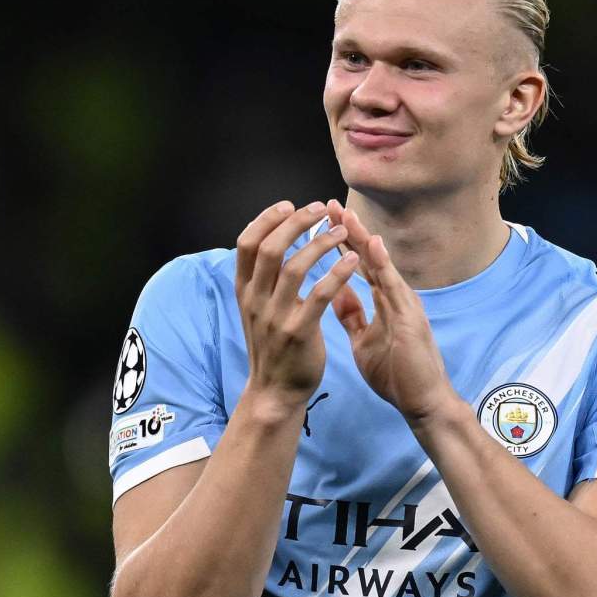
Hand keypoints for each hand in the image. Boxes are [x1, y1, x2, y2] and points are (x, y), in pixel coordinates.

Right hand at [235, 201, 360, 415]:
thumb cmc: (273, 345)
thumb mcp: (258, 309)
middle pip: (270, 248)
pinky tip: (352, 261)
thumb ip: (264, 279)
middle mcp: (255, 301)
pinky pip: (320, 295)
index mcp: (244, 291)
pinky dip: (337, 273)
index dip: (266, 219)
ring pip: (294, 267)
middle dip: (296, 222)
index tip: (288, 205)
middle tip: (320, 209)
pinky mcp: (298, 333)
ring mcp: (275, 317)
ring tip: (342, 232)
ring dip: (320, 243)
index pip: (247, 243)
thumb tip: (275, 241)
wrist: (275, 391)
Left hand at [326, 200, 460, 425]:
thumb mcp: (364, 340)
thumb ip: (353, 316)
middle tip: (329, 204)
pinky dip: (383, 265)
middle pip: (369, 257)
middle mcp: (395, 297)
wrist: (421, 403)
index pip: (359, 265)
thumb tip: (334, 293)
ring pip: (381, 265)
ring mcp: (405, 305)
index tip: (321, 221)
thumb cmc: (396, 375)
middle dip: (349, 230)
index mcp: (383, 301)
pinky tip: (372, 245)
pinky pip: (394, 288)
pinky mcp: (410, 319)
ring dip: (363, 239)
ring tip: (346, 215)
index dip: (341, 242)